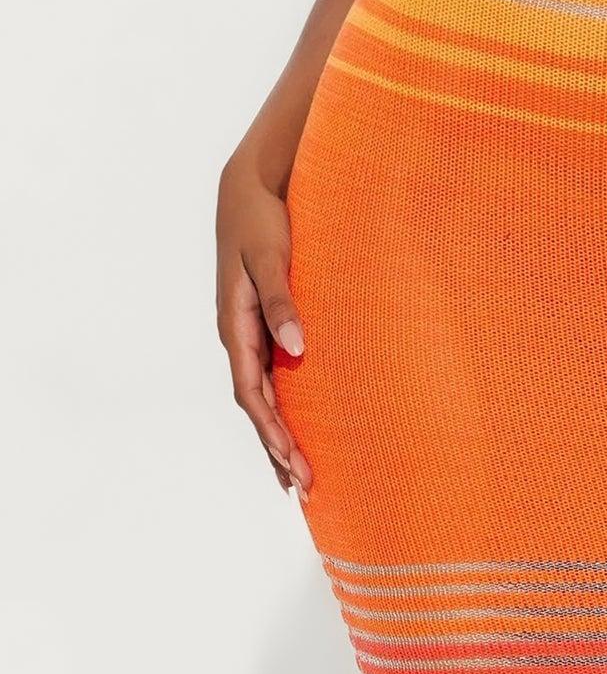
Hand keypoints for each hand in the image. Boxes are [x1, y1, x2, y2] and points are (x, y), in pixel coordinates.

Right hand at [215, 154, 313, 501]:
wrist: (248, 188)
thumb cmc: (261, 220)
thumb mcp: (270, 258)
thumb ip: (282, 301)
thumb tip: (297, 349)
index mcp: (235, 326)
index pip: (252, 392)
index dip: (272, 431)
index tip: (294, 462)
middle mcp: (238, 335)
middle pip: (255, 404)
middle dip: (277, 446)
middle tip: (304, 486)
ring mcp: (248, 330)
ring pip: (260, 394)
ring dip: (277, 432)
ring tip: (297, 475)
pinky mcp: (261, 321)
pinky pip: (269, 373)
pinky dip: (280, 404)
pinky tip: (296, 422)